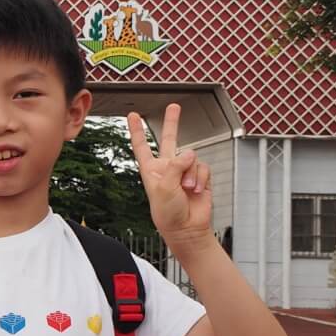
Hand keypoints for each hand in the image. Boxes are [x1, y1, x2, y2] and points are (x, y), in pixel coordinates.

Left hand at [127, 103, 211, 243]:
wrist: (186, 228)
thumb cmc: (168, 213)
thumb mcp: (163, 188)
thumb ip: (174, 167)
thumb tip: (188, 154)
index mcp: (151, 170)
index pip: (142, 146)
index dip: (137, 130)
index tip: (133, 116)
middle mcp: (168, 168)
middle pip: (169, 139)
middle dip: (172, 122)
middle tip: (174, 106)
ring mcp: (184, 171)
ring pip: (191, 158)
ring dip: (191, 174)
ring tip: (186, 189)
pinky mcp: (199, 176)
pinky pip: (203, 168)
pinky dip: (200, 178)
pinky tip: (196, 190)